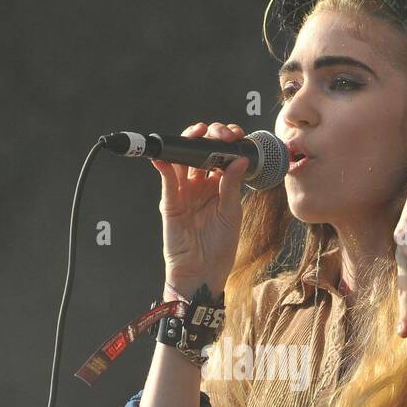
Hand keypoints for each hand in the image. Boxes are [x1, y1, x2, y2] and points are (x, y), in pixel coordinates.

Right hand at [152, 121, 250, 293]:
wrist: (203, 273)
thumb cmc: (220, 248)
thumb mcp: (231, 213)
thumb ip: (232, 185)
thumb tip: (241, 157)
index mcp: (218, 187)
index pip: (219, 156)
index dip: (225, 142)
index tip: (235, 134)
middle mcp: (199, 186)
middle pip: (199, 152)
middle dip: (209, 137)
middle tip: (219, 134)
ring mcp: (183, 193)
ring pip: (181, 160)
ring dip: (187, 143)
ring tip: (196, 133)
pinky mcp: (170, 203)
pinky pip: (167, 180)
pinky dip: (165, 166)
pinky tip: (167, 157)